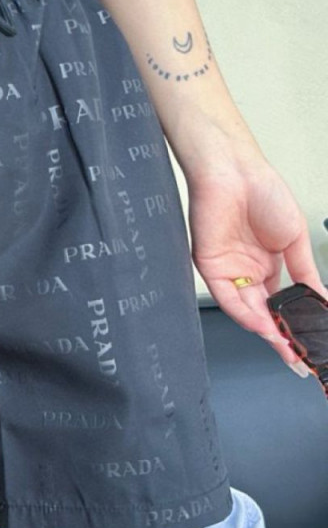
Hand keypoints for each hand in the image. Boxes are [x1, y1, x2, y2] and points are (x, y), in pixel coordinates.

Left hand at [186, 152, 327, 371]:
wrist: (237, 171)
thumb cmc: (265, 194)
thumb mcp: (296, 240)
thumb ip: (305, 273)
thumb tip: (323, 300)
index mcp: (267, 265)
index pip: (279, 303)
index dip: (292, 323)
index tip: (308, 342)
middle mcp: (246, 271)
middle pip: (262, 311)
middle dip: (279, 335)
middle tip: (297, 356)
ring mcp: (228, 269)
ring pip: (245, 308)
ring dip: (264, 329)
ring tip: (285, 346)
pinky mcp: (210, 265)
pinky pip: (226, 296)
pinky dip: (244, 313)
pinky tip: (263, 325)